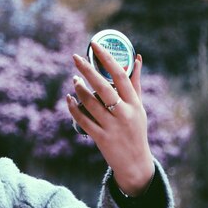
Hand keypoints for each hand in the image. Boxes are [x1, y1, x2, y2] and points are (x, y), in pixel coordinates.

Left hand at [66, 42, 154, 196]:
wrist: (135, 163)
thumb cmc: (136, 129)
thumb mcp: (139, 107)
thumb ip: (135, 83)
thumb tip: (137, 57)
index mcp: (134, 103)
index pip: (120, 75)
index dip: (107, 58)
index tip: (94, 45)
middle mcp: (124, 113)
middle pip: (103, 86)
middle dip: (87, 70)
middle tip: (75, 57)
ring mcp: (112, 127)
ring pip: (90, 103)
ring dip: (79, 89)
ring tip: (74, 79)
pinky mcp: (101, 138)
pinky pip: (83, 120)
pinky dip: (74, 108)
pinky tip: (69, 98)